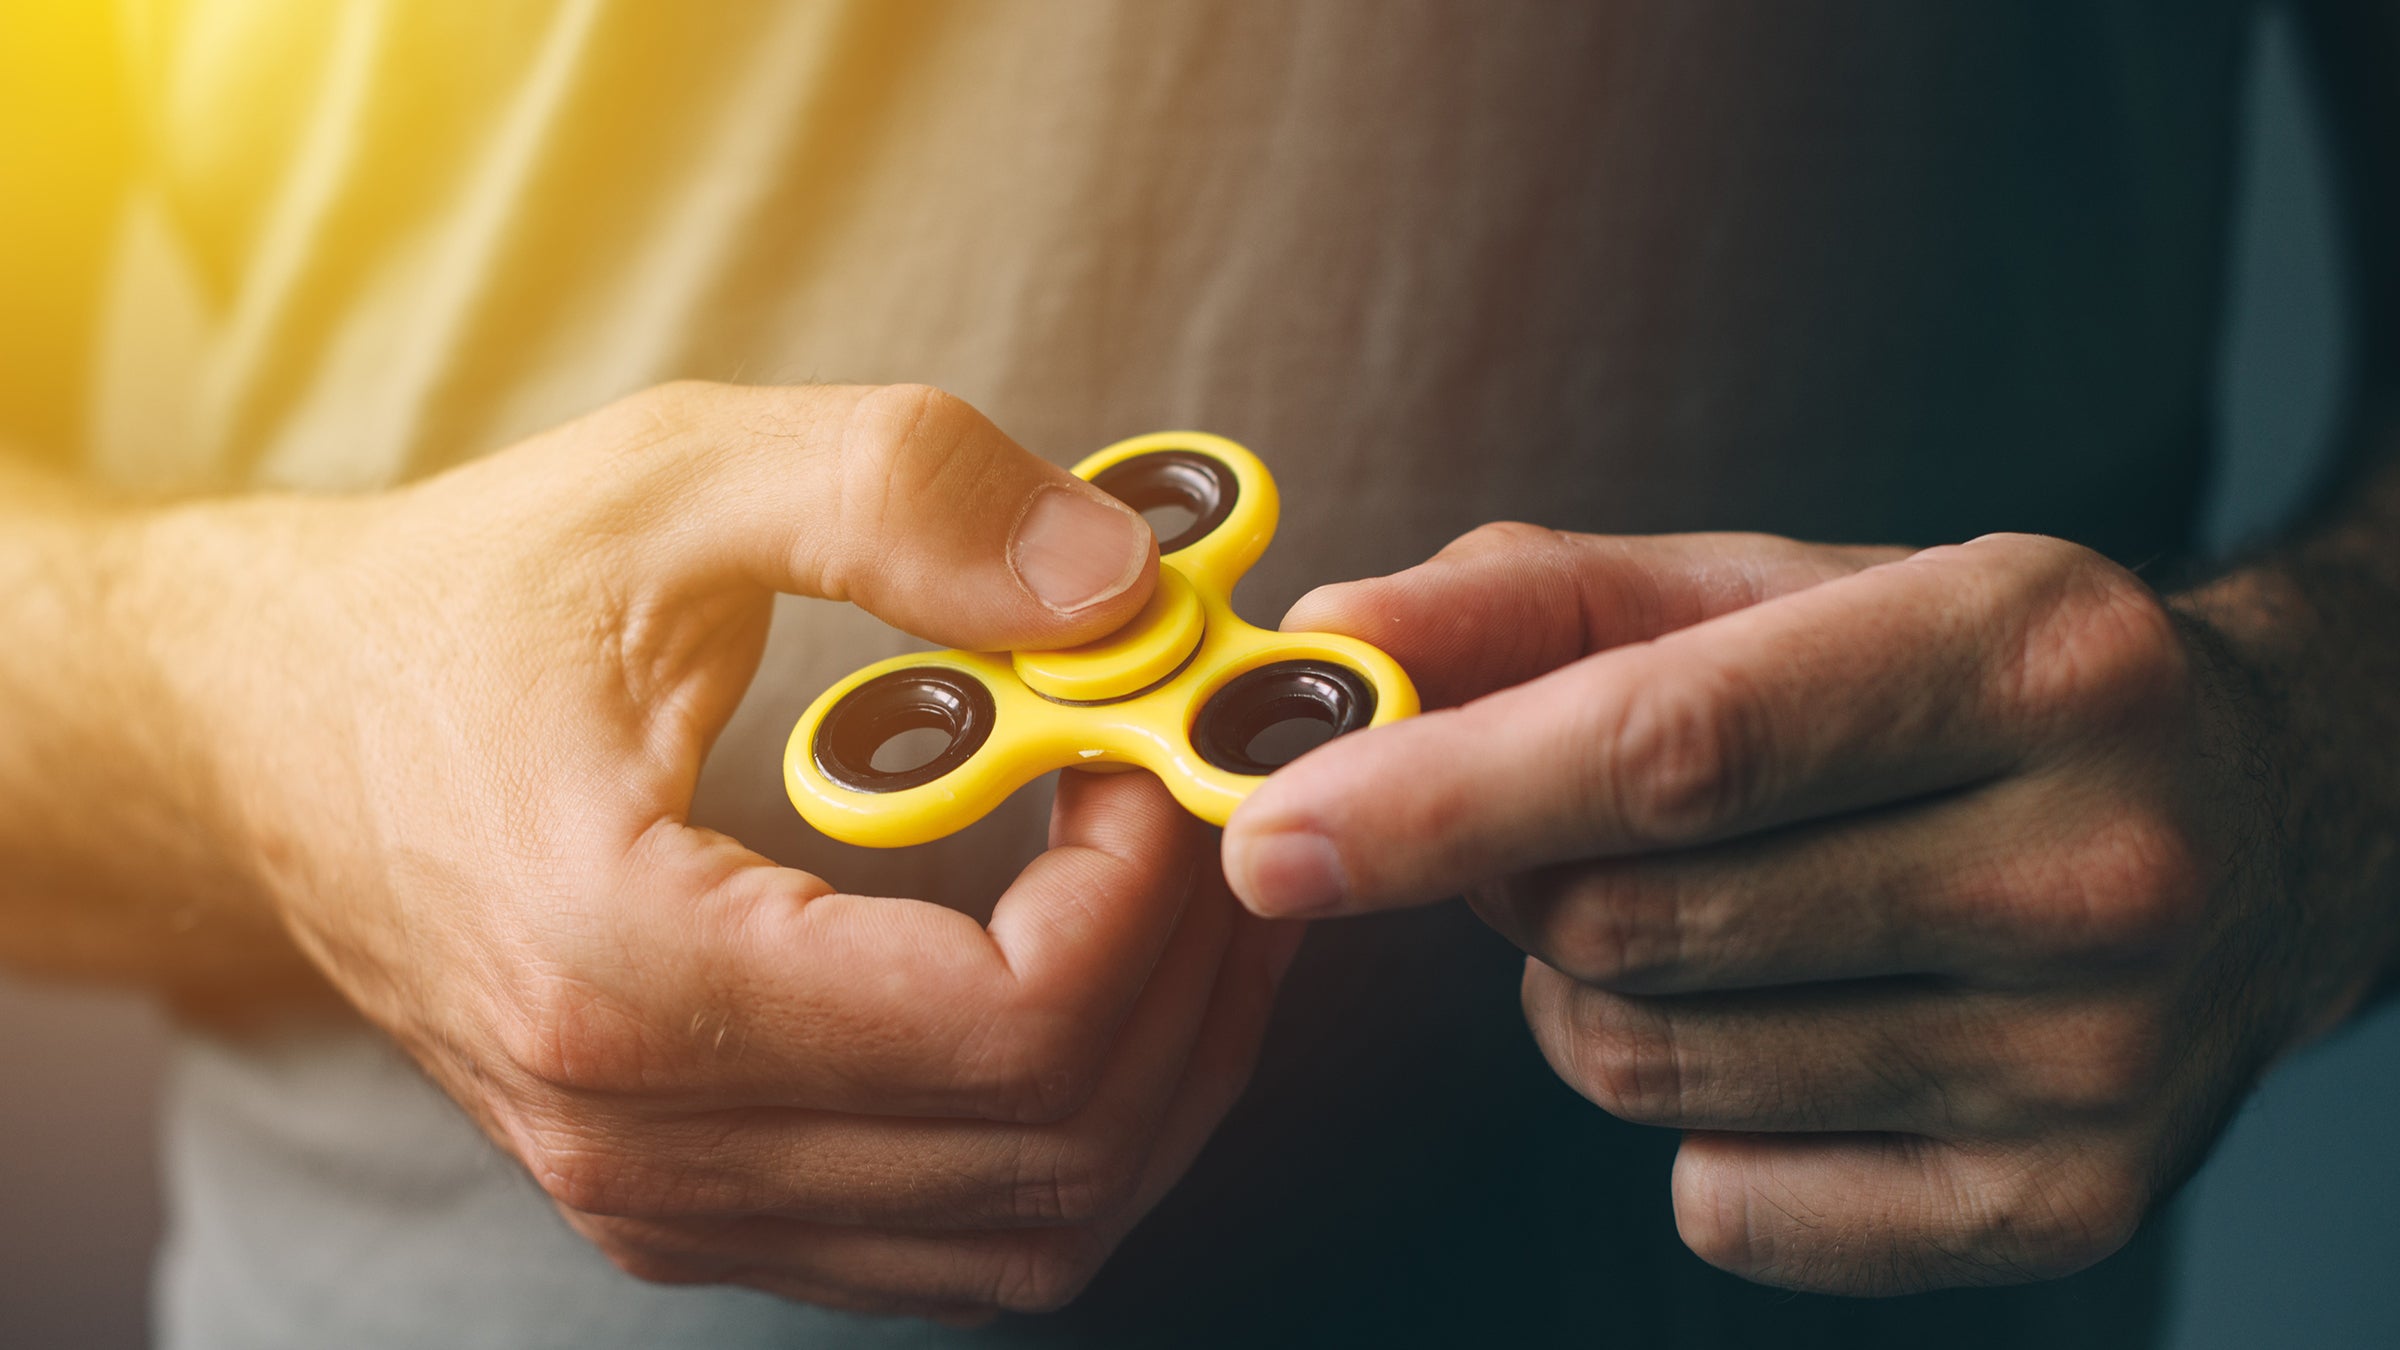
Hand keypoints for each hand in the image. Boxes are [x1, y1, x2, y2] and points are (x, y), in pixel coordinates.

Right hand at [137, 382, 1299, 1319]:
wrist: (275, 728)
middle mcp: (638, 1137)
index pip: (1012, 1028)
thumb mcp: (677, 484)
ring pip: (1031, 1225)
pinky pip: (957, 1235)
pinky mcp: (688, 1203)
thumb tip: (1127, 584)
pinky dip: (1076, 1123)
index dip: (1154, 892)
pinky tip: (1102, 973)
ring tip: (1189, 889)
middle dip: (1194, 972)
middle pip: (1055, 1145)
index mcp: (623, 969)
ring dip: (1161, 1064)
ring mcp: (663, 1198)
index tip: (1169, 751)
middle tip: (1215, 804)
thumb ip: (907, 499)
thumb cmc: (461, 608)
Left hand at [1222, 522, 2391, 1294]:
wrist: (2254, 826)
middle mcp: (2093, 864)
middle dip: (1520, 879)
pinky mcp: (2066, 1206)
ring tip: (1699, 911)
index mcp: (2020, 653)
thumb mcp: (1768, 591)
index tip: (1273, 832)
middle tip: (1565, 823)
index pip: (1675, 747)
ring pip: (1647, 1070)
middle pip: (1627, 927)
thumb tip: (1328, 645)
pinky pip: (1726, 1202)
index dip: (1444, 797)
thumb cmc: (1954, 688)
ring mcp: (2097, 1061)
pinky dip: (1693, 1124)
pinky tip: (1788, 1025)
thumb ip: (1533, 602)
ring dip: (1587, 994)